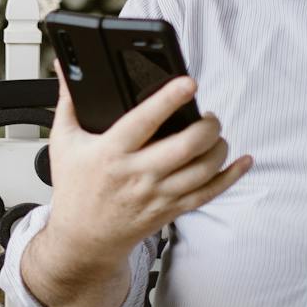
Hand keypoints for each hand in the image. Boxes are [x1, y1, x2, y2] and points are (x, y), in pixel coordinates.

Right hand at [43, 59, 252, 264]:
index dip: (168, 100)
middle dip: (206, 126)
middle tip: (208, 114)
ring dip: (218, 147)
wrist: (83, 239)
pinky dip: (230, 176)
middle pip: (184, 147)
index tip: (188, 83)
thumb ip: (68, 101)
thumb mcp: (64, 142)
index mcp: (111, 153)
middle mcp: (137, 175)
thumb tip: (66, 67)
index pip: (143, 122)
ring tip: (215, 133)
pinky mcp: (170, 210)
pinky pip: (208, 193)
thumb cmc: (75, 188)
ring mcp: (157, 195)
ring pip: (202, 170)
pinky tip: (242, 162)